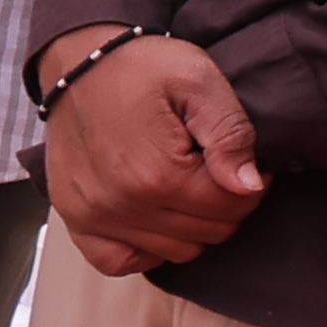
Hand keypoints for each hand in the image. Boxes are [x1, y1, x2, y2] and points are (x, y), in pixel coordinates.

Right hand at [43, 27, 267, 276]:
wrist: (78, 63)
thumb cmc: (142, 67)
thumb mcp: (199, 82)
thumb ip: (230, 134)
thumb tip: (249, 186)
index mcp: (159, 174)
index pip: (232, 207)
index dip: (252, 184)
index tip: (240, 159)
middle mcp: (123, 205)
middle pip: (206, 233)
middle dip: (224, 205)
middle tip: (216, 171)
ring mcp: (94, 216)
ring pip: (173, 252)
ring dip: (191, 226)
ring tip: (187, 188)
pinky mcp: (74, 218)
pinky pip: (117, 262)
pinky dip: (143, 251)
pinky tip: (154, 220)